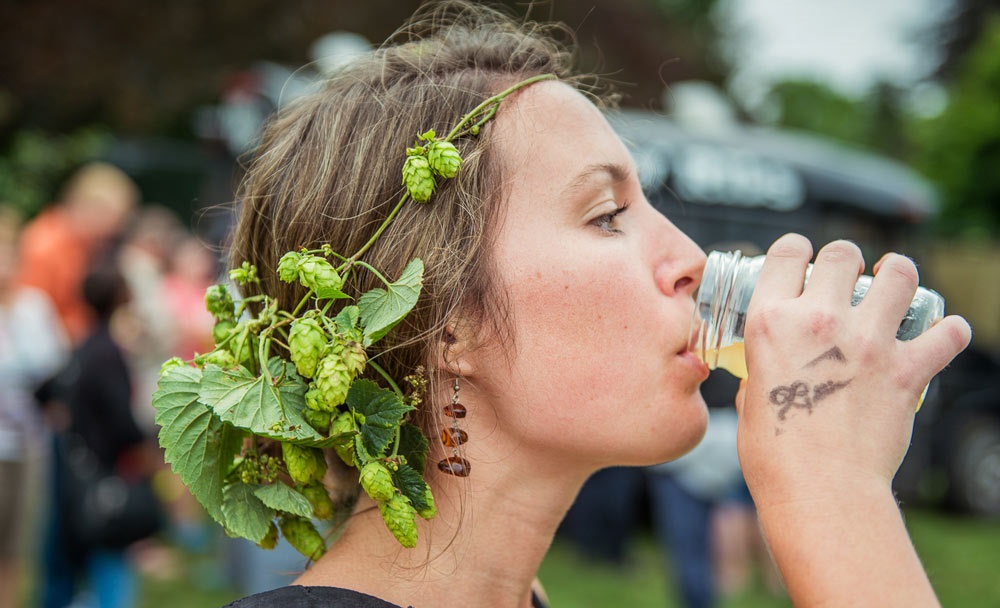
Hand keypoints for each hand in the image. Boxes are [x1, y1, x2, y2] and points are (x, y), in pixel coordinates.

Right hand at [735, 234, 970, 508]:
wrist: (819, 491)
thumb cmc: (775, 455)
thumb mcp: (750, 396)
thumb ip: (765, 368)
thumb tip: (774, 367)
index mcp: (770, 322)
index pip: (787, 252)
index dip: (797, 252)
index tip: (803, 262)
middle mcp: (818, 319)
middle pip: (843, 252)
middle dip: (848, 260)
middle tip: (849, 279)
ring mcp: (867, 341)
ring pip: (899, 274)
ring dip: (898, 275)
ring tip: (895, 286)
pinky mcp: (906, 370)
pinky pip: (946, 334)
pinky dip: (948, 332)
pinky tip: (943, 334)